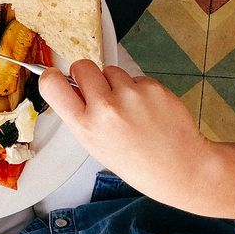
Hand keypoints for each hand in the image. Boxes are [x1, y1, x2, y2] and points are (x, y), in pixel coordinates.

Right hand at [40, 60, 217, 211]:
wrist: (182, 168)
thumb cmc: (139, 163)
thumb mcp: (96, 147)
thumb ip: (82, 116)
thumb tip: (72, 88)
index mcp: (86, 127)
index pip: (52, 85)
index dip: (52, 77)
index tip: (57, 77)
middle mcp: (106, 108)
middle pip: (81, 66)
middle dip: (86, 75)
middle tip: (98, 91)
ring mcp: (130, 95)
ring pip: (110, 70)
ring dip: (116, 83)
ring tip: (130, 108)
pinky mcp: (152, 87)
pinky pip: (135, 77)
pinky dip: (138, 89)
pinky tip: (148, 110)